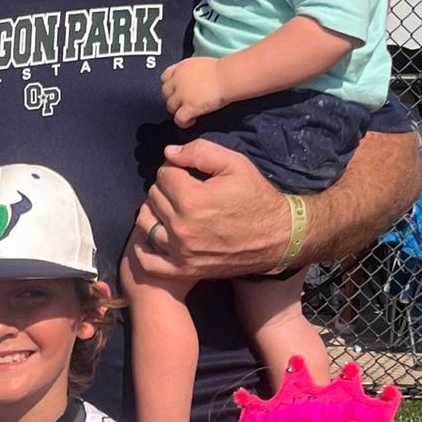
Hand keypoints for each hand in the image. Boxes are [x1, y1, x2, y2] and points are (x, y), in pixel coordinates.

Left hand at [135, 139, 294, 280]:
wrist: (277, 238)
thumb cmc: (257, 198)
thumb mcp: (235, 164)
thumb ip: (199, 151)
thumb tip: (169, 153)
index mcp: (192, 200)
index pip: (163, 175)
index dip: (176, 169)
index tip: (188, 174)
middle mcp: (181, 228)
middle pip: (153, 197)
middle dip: (166, 188)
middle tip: (184, 191)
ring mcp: (180, 252)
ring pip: (146, 224)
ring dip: (154, 212)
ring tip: (172, 209)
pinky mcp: (183, 269)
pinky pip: (148, 261)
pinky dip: (144, 247)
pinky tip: (156, 235)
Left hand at [161, 56, 227, 128]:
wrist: (228, 77)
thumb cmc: (221, 69)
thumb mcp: (200, 64)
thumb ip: (190, 71)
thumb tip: (190, 79)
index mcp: (180, 68)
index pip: (165, 77)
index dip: (170, 85)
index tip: (177, 90)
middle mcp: (177, 81)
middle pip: (165, 93)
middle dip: (172, 98)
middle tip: (183, 103)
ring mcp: (181, 95)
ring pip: (170, 107)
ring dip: (177, 111)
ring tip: (189, 113)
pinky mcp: (188, 108)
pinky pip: (178, 119)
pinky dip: (184, 122)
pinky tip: (193, 121)